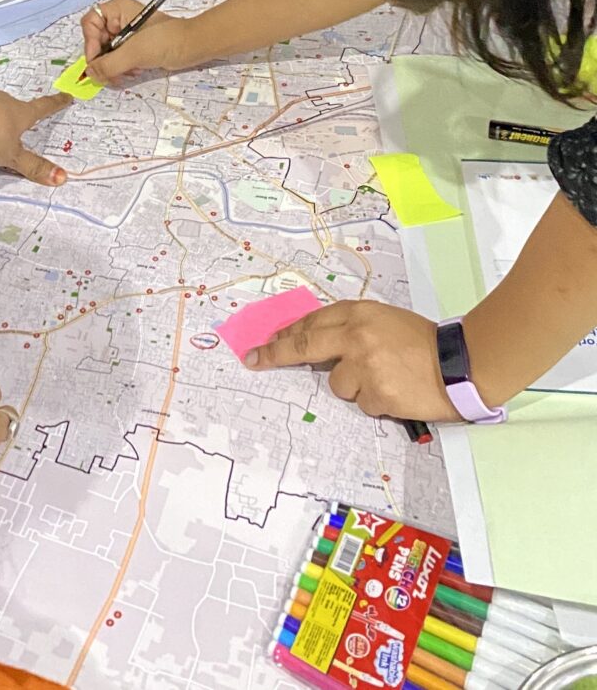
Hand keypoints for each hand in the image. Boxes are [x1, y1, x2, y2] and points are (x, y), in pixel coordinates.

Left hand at [0, 91, 72, 184]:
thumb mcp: (14, 156)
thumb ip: (34, 167)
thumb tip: (61, 178)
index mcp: (22, 113)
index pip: (45, 107)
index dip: (56, 103)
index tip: (66, 96)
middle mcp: (5, 104)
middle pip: (13, 123)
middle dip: (8, 143)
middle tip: (2, 160)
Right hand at [80, 0, 189, 82]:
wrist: (193, 46)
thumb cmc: (166, 40)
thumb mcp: (134, 52)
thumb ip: (109, 64)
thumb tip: (89, 74)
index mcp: (116, 9)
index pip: (89, 24)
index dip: (90, 44)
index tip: (97, 62)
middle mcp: (118, 19)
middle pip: (96, 41)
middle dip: (104, 60)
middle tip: (112, 75)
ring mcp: (125, 33)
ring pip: (106, 54)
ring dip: (114, 68)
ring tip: (128, 73)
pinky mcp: (133, 46)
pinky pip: (117, 60)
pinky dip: (122, 69)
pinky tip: (135, 72)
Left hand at [243, 300, 461, 421]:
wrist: (462, 363)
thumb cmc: (423, 341)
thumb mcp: (384, 320)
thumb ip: (350, 329)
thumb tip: (313, 345)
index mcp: (359, 314)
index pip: (311, 323)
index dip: (286, 335)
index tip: (263, 344)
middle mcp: (357, 336)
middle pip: (305, 346)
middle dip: (276, 354)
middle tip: (255, 359)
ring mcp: (365, 366)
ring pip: (338, 385)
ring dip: (355, 385)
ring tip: (386, 377)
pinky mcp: (376, 393)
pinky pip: (363, 403)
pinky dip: (376, 401)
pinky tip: (397, 391)